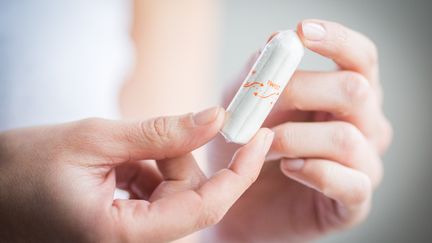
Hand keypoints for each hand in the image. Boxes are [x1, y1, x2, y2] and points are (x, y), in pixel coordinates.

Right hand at [0, 107, 273, 241]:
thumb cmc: (20, 169)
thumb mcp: (94, 140)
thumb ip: (159, 132)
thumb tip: (212, 118)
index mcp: (123, 236)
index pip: (205, 208)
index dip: (238, 172)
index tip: (261, 136)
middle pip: (189, 194)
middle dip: (178, 156)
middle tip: (146, 133)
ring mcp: (130, 235)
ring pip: (174, 190)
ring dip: (158, 159)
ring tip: (117, 151)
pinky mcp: (127, 222)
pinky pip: (156, 190)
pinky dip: (147, 167)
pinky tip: (119, 160)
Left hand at [209, 19, 391, 241]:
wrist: (238, 199)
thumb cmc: (248, 145)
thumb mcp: (245, 104)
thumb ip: (259, 73)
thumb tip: (277, 40)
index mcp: (347, 95)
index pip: (360, 58)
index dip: (337, 41)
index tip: (302, 33)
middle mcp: (366, 125)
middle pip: (355, 91)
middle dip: (299, 92)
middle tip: (260, 106)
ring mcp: (365, 163)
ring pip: (345, 137)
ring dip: (293, 138)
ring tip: (262, 146)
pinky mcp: (355, 200)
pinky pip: (349, 183)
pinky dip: (313, 172)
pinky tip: (289, 168)